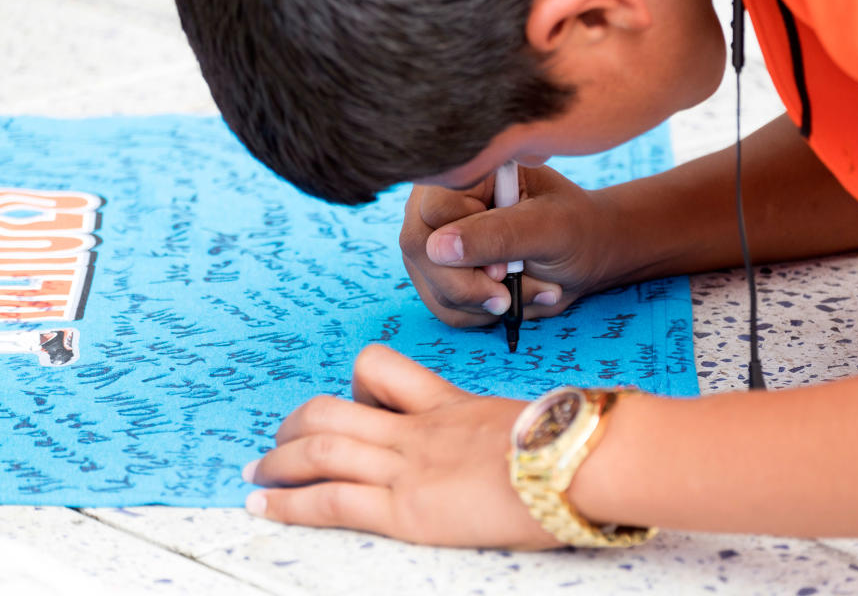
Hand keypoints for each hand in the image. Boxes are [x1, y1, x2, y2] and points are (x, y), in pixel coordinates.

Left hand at [242, 344, 562, 548]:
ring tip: (254, 473)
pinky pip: (331, 500)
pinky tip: (262, 508)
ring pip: (319, 448)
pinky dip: (288, 504)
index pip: (384, 373)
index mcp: (448, 404)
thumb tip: (525, 445)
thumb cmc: (571, 446)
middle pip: (333, 410)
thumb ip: (510, 430)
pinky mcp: (406, 509)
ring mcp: (407, 465)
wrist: (579, 459)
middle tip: (277, 441)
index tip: (345, 405)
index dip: (353, 384)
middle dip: (294, 424)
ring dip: (277, 461)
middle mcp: (417, 429)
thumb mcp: (530, 424)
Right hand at [399, 165, 615, 327]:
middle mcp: (441, 201)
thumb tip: (439, 248)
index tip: (503, 268)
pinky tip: (509, 297)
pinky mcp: (438, 272)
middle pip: (421, 250)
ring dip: (483, 302)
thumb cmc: (575, 229)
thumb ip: (499, 234)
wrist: (585, 254)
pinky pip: (442, 305)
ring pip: (431, 284)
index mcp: (469, 171)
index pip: (435, 210)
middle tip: (508, 294)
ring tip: (527, 289)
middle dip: (469, 285)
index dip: (465, 244)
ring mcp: (434, 238)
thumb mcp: (548, 228)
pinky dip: (480, 313)